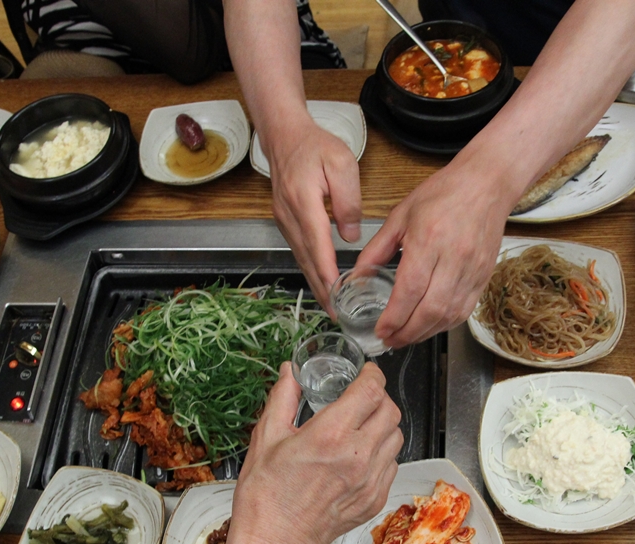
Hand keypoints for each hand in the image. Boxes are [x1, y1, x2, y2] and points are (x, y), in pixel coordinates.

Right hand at [229, 361, 402, 543]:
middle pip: (390, 411)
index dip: (371, 375)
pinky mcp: (374, 499)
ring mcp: (370, 480)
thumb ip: (283, 398)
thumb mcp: (266, 438)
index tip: (365, 372)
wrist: (274, 542)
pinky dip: (381, 453)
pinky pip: (392, 465)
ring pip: (396, 437)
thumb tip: (289, 373)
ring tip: (361, 426)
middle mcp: (357, 456)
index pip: (371, 390)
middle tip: (361, 397)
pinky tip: (359, 455)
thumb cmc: (265, 495)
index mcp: (330, 435)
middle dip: (378, 398)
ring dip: (382, 425)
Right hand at [264, 120, 361, 310]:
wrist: (285, 136)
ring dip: (315, 284)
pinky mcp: (286, 222)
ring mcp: (284, 221)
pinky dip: (311, 270)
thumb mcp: (342, 163)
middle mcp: (290, 217)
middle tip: (337, 315)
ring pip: (301, 259)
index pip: (317, 244)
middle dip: (322, 290)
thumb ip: (348, 200)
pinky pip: (299, 252)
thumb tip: (350, 235)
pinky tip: (322, 283)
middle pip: (307, 260)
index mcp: (304, 202)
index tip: (336, 294)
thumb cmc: (315, 146)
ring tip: (331, 308)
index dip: (327, 271)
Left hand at [356, 153, 514, 348]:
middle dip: (407, 333)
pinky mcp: (483, 277)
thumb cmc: (443, 194)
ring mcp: (472, 270)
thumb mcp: (400, 215)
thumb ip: (377, 249)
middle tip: (389, 341)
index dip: (395, 316)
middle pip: (431, 310)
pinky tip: (429, 327)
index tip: (380, 330)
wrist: (486, 184)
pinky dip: (444, 325)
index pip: (410, 289)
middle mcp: (453, 258)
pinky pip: (464, 311)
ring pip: (448, 316)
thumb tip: (357, 276)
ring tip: (405, 338)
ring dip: (425, 333)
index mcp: (429, 239)